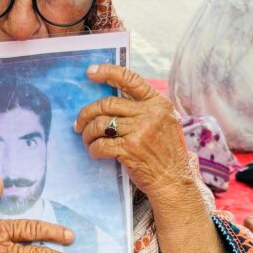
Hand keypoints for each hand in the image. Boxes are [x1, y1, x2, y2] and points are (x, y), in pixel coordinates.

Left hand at [75, 64, 191, 200]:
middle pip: (107, 103)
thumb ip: (144, 110)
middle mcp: (149, 113)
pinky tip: (95, 153)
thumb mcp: (163, 123)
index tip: (90, 73)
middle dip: (87, 113)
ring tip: (88, 141)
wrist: (173, 180)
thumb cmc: (166, 153)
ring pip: (100, 124)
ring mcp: (140, 131)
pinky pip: (101, 144)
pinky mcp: (130, 149)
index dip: (107, 72)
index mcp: (158, 103)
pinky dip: (93, 149)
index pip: (130, 79)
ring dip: (88, 133)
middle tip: (79, 124)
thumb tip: (111, 102)